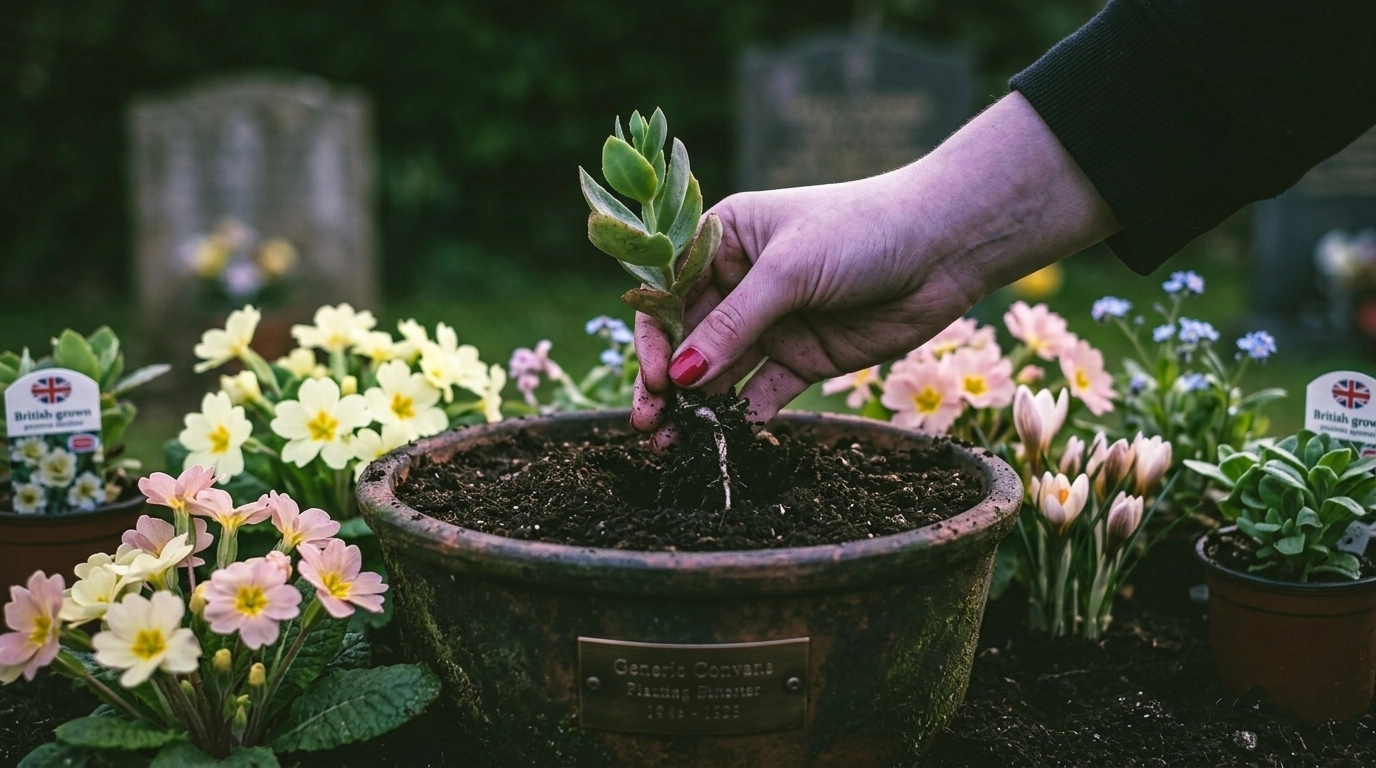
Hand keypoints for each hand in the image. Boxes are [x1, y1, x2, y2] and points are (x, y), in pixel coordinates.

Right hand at [632, 93, 1118, 448]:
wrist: (946, 246)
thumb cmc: (862, 230)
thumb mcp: (790, 270)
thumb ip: (734, 325)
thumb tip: (681, 378)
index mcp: (722, 240)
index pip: (668, 292)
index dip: (653, 337)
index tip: (654, 377)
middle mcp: (739, 283)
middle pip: (687, 340)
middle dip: (665, 382)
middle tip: (647, 425)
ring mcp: (771, 323)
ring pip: (718, 373)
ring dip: (694, 407)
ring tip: (672, 445)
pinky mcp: (803, 358)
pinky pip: (761, 393)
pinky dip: (739, 418)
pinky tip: (722, 444)